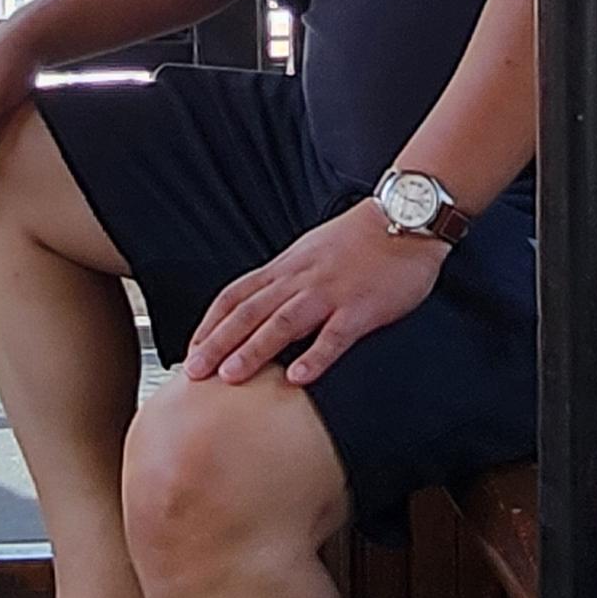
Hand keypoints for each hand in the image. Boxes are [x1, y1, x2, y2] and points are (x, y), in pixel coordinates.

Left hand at [184, 201, 448, 389]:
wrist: (405, 218)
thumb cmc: (361, 239)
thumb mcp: (310, 252)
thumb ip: (286, 279)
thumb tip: (261, 307)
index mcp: (286, 268)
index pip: (235, 296)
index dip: (210, 324)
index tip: (191, 350)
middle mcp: (300, 279)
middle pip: (249, 312)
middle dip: (218, 343)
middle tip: (193, 372)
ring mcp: (330, 292)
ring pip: (283, 322)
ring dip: (253, 350)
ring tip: (230, 377)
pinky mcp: (362, 307)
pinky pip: (335, 335)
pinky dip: (315, 357)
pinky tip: (298, 379)